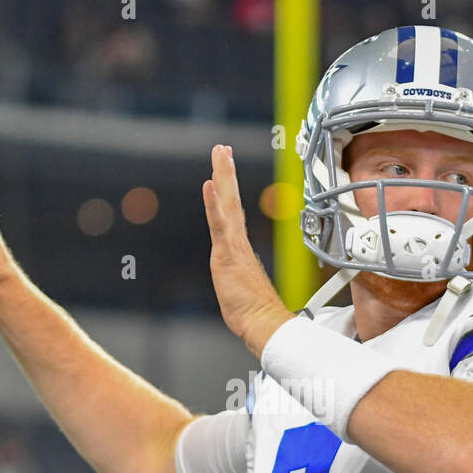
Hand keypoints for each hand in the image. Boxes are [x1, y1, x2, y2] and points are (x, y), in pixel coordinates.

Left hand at [202, 144, 292, 356]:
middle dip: (226, 172)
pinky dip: (214, 203)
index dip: (228, 189)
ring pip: (227, 204)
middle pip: (230, 199)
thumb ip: (238, 277)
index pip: (232, 211)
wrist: (263, 323)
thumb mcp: (240, 288)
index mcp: (238, 247)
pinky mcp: (228, 254)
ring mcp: (233, 246)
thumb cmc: (254, 311)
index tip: (225, 168)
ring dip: (223, 176)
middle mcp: (236, 242)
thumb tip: (241, 277)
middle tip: (222, 149)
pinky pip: (219, 223)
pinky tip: (209, 184)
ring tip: (220, 154)